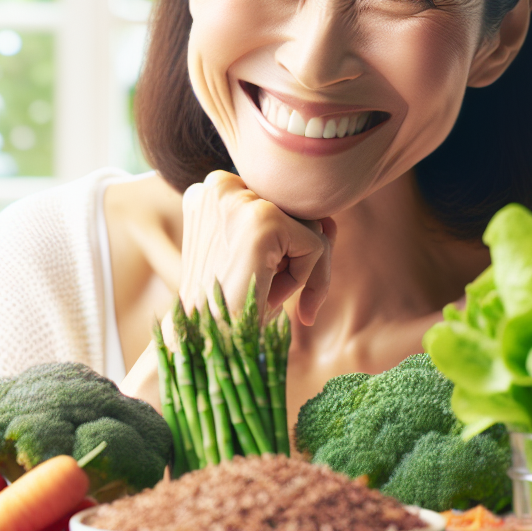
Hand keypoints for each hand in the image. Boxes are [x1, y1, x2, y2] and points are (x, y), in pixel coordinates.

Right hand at [179, 171, 334, 325]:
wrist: (201, 343)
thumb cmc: (226, 307)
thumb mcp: (259, 260)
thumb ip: (297, 231)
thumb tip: (330, 221)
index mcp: (211, 192)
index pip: (276, 203)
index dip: (280, 247)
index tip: (261, 276)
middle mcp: (219, 186)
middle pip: (296, 211)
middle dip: (297, 257)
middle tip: (267, 289)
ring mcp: (240, 200)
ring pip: (311, 227)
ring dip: (299, 271)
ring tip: (262, 291)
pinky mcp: (264, 220)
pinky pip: (315, 245)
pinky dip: (305, 280)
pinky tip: (270, 296)